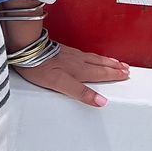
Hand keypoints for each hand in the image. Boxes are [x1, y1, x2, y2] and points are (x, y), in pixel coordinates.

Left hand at [12, 43, 128, 106]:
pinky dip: (93, 56)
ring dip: (105, 60)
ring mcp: (69, 54)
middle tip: (125, 67)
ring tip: (114, 61)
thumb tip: (102, 102)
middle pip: (100, 63)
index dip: (114, 74)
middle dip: (113, 66)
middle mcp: (77, 61)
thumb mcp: (61, 84)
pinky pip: (84, 54)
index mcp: (79, 70)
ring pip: (92, 57)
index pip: (101, 73)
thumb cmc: (40, 67)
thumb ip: (81, 93)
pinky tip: (89, 56)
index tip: (126, 74)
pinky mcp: (61, 50)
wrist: (26, 48)